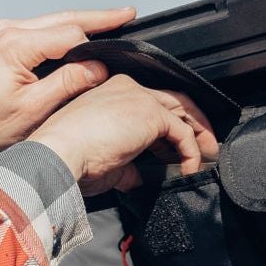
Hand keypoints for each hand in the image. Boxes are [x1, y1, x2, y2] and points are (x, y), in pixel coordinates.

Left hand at [0, 7, 136, 175]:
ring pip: (51, 22)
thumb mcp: (34, 108)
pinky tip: (77, 35)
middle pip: (63, 18)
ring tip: (109, 22)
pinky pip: (37, 30)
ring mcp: (1, 32)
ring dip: (79, 23)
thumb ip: (68, 83)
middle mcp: (6, 31)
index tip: (116, 50)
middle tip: (126, 14)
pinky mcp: (0, 39)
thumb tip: (98, 67)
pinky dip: (59, 32)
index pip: (68, 34)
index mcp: (14, 45)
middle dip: (97, 18)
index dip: (95, 43)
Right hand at [27, 74, 219, 195]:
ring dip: (200, 134)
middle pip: (172, 101)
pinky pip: (182, 131)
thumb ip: (126, 165)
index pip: (150, 103)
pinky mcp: (150, 112)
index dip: (167, 127)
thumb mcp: (103, 161)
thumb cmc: (68, 158)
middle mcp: (126, 88)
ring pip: (183, 109)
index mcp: (111, 94)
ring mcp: (139, 97)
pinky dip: (191, 151)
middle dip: (192, 125)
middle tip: (205, 149)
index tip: (174, 151)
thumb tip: (138, 178)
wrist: (58, 155)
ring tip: (207, 156)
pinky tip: (189, 168)